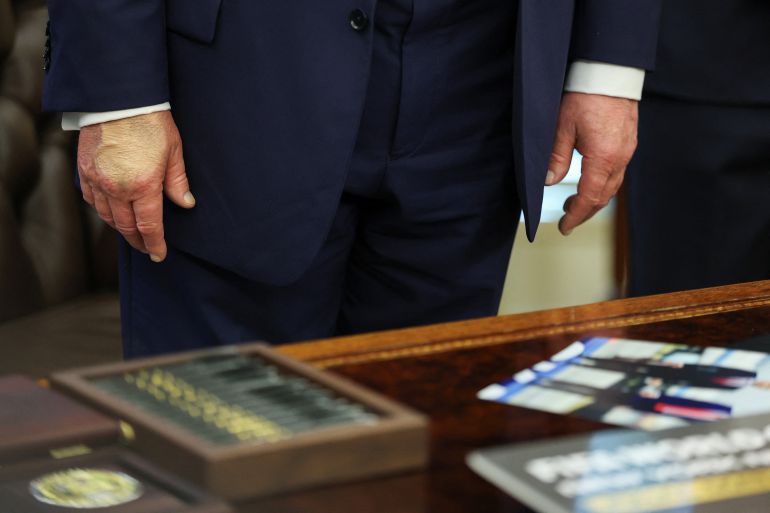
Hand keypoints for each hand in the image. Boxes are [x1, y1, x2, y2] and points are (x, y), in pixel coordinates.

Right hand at [77, 111, 193, 261]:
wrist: (118, 97)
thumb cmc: (151, 121)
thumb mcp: (174, 151)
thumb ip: (178, 182)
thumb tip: (186, 204)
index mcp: (143, 186)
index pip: (149, 226)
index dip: (155, 244)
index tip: (159, 255)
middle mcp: (117, 188)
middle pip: (126, 226)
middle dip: (138, 242)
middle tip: (147, 249)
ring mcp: (97, 180)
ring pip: (106, 215)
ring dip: (120, 227)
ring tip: (132, 233)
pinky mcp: (83, 170)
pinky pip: (90, 199)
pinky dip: (101, 209)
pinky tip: (110, 211)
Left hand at [546, 92, 637, 234]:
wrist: (610, 70)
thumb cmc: (585, 94)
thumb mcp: (561, 128)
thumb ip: (555, 158)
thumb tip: (548, 182)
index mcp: (603, 157)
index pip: (590, 198)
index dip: (576, 216)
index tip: (565, 227)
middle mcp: (620, 157)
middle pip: (604, 196)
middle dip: (585, 211)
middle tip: (568, 220)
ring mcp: (627, 149)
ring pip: (612, 185)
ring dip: (594, 198)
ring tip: (574, 203)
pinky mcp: (628, 141)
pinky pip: (617, 171)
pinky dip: (602, 183)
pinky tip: (589, 181)